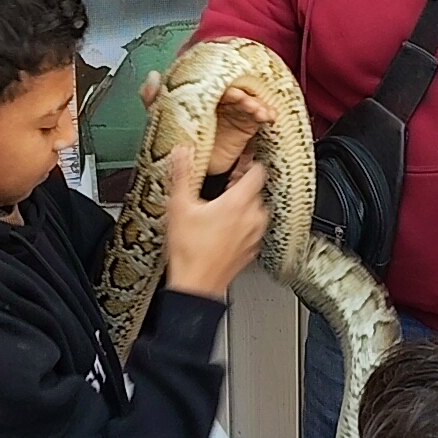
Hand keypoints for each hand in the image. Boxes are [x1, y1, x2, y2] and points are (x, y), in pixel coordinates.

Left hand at [142, 73, 275, 175]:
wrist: (192, 168)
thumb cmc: (179, 137)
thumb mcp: (163, 117)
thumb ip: (154, 99)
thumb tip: (153, 77)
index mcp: (203, 94)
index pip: (216, 82)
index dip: (223, 82)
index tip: (225, 89)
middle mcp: (222, 100)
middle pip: (236, 90)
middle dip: (241, 93)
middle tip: (240, 98)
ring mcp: (235, 113)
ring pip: (249, 102)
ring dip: (255, 104)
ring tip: (256, 110)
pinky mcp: (245, 127)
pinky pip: (258, 117)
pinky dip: (266, 114)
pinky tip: (268, 117)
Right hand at [163, 144, 268, 298]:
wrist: (196, 285)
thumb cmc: (189, 251)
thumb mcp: (179, 206)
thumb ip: (182, 174)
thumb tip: (182, 152)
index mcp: (239, 202)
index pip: (258, 171)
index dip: (248, 163)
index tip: (239, 162)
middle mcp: (253, 217)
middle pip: (255, 190)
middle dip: (239, 186)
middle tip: (221, 189)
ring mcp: (255, 234)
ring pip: (255, 209)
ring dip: (242, 206)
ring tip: (220, 210)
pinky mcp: (252, 249)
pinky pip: (251, 228)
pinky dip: (241, 225)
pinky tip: (222, 229)